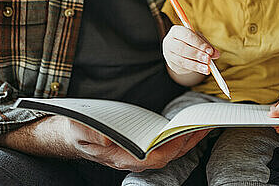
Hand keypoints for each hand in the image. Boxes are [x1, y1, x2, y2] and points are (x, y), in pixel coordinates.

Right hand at [65, 118, 209, 171]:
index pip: (155, 158)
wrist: (72, 134)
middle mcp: (135, 158)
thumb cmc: (76, 131)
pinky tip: (190, 122)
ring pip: (171, 149)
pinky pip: (166, 141)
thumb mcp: (78, 128)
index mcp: (123, 157)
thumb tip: (106, 137)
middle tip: (206, 123)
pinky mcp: (142, 143)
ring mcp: (140, 152)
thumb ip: (90, 132)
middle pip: (169, 154)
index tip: (187, 133)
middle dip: (189, 140)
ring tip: (205, 120)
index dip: (173, 147)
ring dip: (189, 136)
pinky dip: (180, 133)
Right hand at [163, 25, 218, 74]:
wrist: (179, 49)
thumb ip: (207, 45)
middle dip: (197, 54)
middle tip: (208, 60)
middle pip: (182, 48)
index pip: (187, 36)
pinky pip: (183, 68)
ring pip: (182, 60)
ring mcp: (168, 54)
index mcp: (176, 31)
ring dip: (196, 65)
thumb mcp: (199, 39)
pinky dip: (194, 69)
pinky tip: (202, 69)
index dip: (199, 43)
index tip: (210, 50)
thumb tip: (216, 54)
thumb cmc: (190, 41)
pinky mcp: (171, 65)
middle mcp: (169, 42)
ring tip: (207, 68)